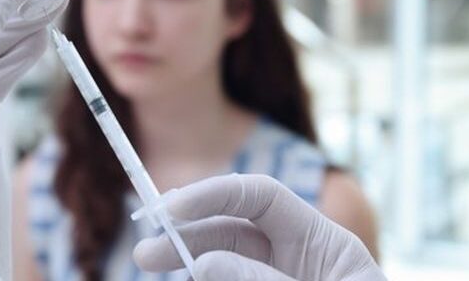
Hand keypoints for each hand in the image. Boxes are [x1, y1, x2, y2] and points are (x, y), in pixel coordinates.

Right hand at [133, 174, 385, 280]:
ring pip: (220, 268)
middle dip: (186, 239)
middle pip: (230, 233)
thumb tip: (202, 265)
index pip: (261, 198)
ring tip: (161, 272)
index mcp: (322, 243)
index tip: (171, 209)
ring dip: (190, 269)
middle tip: (146, 255)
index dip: (214, 195)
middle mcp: (296, 259)